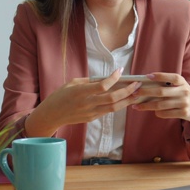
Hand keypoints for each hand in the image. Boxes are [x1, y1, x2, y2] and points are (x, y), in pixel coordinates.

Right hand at [24, 68, 141, 136]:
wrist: (52, 115)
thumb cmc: (60, 95)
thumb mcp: (72, 83)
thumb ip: (89, 81)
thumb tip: (106, 78)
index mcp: (81, 92)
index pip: (102, 85)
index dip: (114, 78)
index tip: (120, 71)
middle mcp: (87, 103)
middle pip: (113, 98)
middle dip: (128, 90)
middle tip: (137, 84)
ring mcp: (90, 112)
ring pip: (114, 107)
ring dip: (127, 100)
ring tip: (137, 93)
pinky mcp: (92, 118)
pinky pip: (108, 111)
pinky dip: (118, 105)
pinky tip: (125, 99)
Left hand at [131, 72, 189, 141]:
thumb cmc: (185, 95)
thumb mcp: (181, 86)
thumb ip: (168, 84)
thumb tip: (147, 84)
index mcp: (182, 82)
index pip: (171, 77)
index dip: (159, 76)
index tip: (147, 76)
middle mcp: (184, 91)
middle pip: (161, 92)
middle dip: (146, 92)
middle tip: (135, 93)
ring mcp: (184, 103)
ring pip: (160, 105)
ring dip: (146, 106)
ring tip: (136, 105)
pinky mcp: (183, 113)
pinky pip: (165, 113)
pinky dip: (157, 113)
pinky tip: (153, 111)